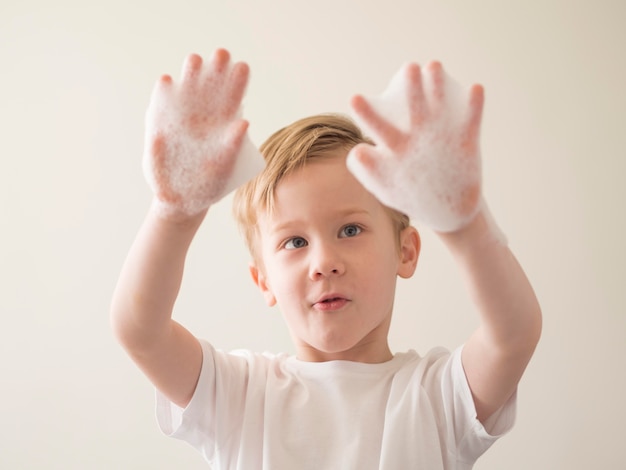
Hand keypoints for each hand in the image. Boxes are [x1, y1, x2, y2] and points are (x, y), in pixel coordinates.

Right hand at [143, 49, 262, 218]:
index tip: (243, 67)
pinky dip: (164, 92)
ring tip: (195, 60)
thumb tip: (244, 122)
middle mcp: (203, 116)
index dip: (238, 82)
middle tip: (221, 54)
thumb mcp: (223, 168)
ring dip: (191, 73)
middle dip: (216, 68)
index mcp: (223, 125)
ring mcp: (181, 117)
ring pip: (187, 89)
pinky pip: (162, 104)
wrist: (180, 198)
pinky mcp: (160, 124)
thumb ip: (232, 148)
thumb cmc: (207, 184)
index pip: (233, 97)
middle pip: (211, 86)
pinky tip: (168, 81)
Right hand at [347, 61, 483, 231]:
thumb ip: (368, 170)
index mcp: (397, 156)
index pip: (377, 129)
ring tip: (434, 65)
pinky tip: (477, 88)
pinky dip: (475, 106)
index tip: (355, 97)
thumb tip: (356, 148)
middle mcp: (419, 146)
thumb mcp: (385, 188)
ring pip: (440, 109)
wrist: (451, 215)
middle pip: (413, 111)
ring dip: (437, 86)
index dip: (365, 113)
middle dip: (411, 88)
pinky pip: (471, 122)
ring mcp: (443, 145)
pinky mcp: (466, 147)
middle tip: (409, 67)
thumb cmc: (414, 197)